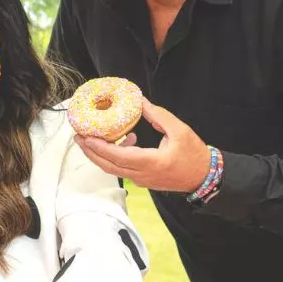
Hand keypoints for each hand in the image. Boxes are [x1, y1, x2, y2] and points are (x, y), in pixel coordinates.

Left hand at [74, 99, 211, 192]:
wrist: (204, 177)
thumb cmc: (194, 154)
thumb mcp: (179, 130)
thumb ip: (158, 115)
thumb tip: (139, 101)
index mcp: (151, 162)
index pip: (118, 157)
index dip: (99, 147)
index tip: (85, 137)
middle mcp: (142, 175)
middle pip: (108, 166)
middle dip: (90, 152)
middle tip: (78, 137)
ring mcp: (142, 180)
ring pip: (114, 169)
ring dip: (100, 155)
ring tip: (91, 138)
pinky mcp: (143, 180)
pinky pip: (123, 169)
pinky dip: (114, 157)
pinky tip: (122, 140)